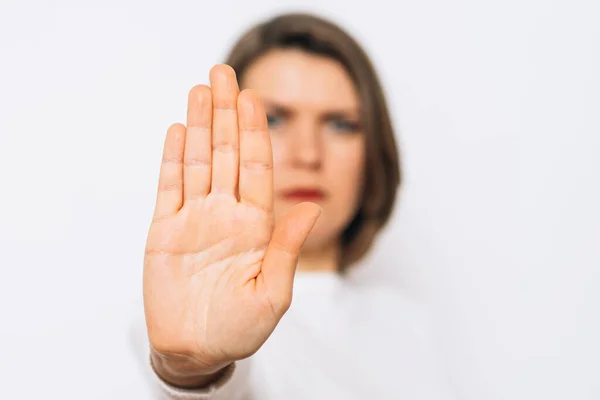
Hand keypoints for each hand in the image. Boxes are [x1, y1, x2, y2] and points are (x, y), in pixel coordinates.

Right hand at [143, 65, 321, 376]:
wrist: (196, 351)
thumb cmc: (239, 329)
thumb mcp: (272, 293)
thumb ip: (287, 247)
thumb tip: (310, 206)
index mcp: (256, 226)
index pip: (256, 168)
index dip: (255, 132)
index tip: (253, 98)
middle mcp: (226, 214)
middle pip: (226, 154)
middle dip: (226, 113)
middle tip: (224, 73)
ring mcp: (194, 219)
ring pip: (198, 162)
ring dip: (199, 126)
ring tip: (200, 90)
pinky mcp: (164, 231)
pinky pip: (168, 188)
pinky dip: (172, 159)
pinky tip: (179, 130)